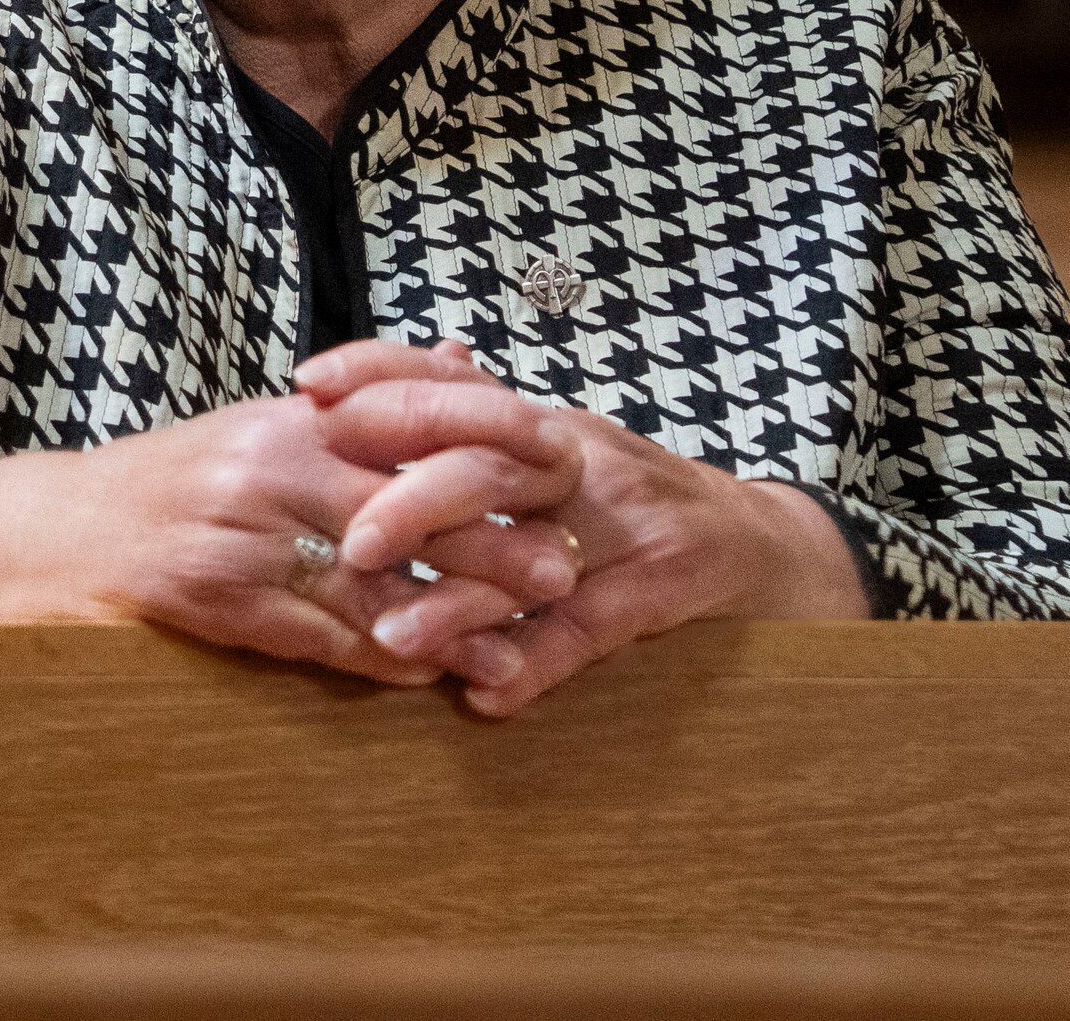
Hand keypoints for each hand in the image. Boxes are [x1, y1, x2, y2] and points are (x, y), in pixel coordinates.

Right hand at [0, 376, 586, 683]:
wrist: (56, 534)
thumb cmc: (172, 481)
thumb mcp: (263, 422)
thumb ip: (367, 398)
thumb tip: (467, 353)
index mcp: (288, 418)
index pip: (407, 417)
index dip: (489, 442)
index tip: (562, 463)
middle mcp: (267, 465)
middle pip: (402, 503)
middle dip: (489, 539)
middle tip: (566, 566)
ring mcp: (240, 535)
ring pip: (368, 580)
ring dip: (450, 617)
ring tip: (519, 642)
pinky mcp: (216, 600)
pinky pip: (315, 636)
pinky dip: (378, 661)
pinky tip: (427, 678)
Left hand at [300, 338, 874, 717]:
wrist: (763, 544)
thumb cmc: (632, 500)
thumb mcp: (555, 452)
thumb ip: (476, 429)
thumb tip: (379, 389)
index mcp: (538, 422)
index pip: (450, 380)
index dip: (378, 374)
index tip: (307, 388)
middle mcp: (577, 457)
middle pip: (486, 462)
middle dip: (412, 499)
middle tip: (352, 542)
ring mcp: (626, 522)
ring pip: (532, 551)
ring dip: (461, 598)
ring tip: (395, 637)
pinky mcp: (666, 586)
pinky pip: (592, 627)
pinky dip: (538, 663)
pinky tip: (488, 696)